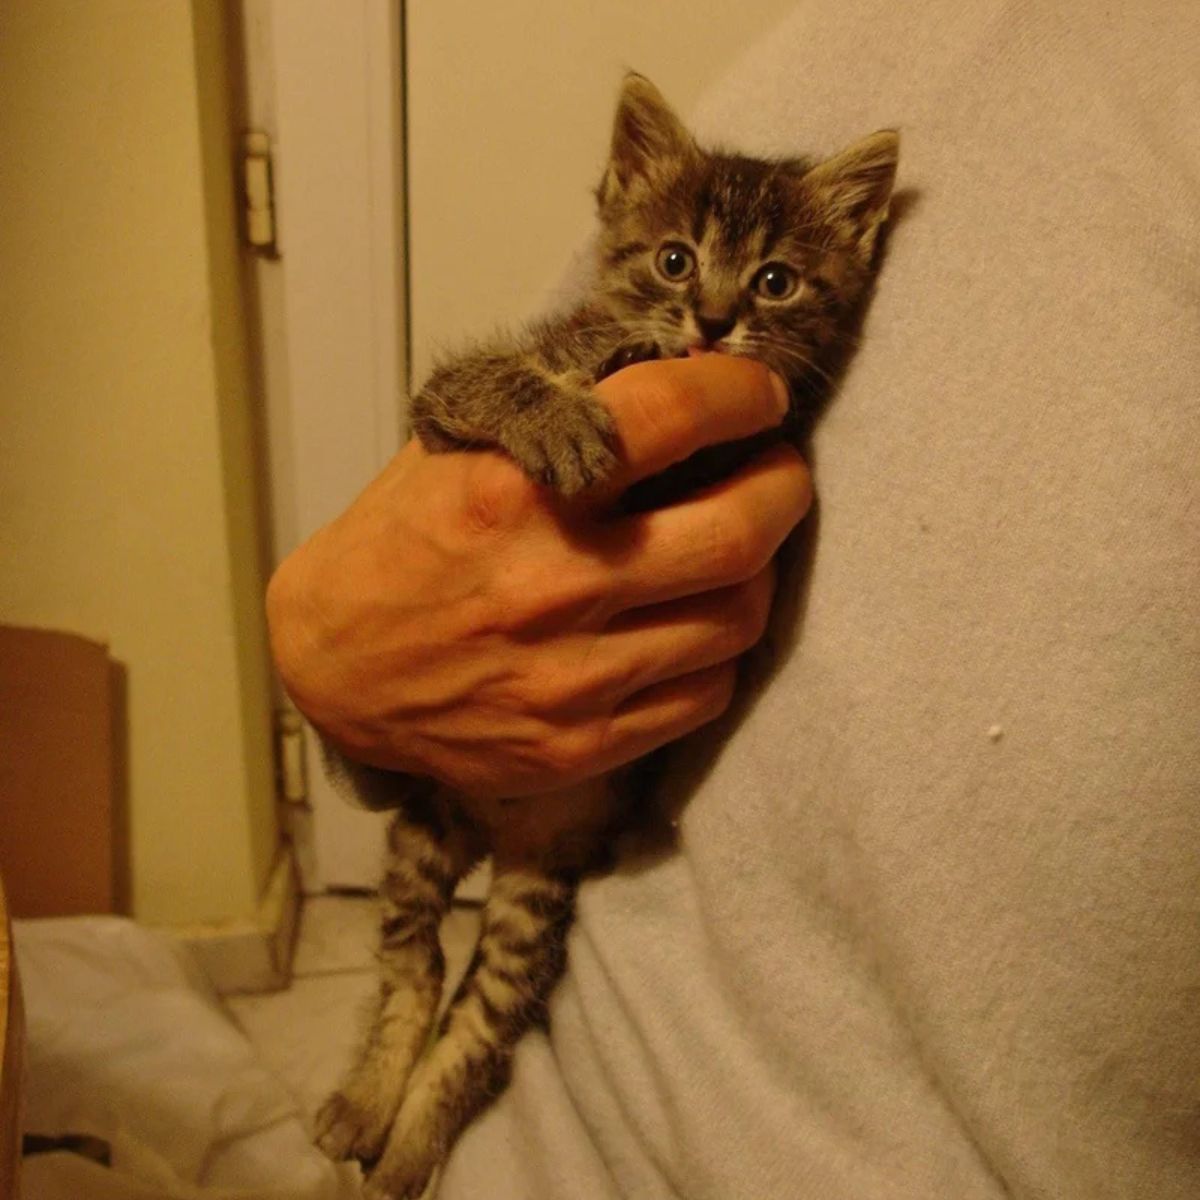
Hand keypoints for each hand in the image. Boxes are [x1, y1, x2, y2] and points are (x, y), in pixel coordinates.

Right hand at [266, 355, 811, 798]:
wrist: (331, 671)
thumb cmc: (395, 546)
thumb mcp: (453, 448)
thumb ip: (556, 410)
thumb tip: (674, 373)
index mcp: (513, 491)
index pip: (672, 415)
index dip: (740, 390)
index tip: (757, 394)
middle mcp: (550, 585)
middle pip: (740, 530)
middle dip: (784, 484)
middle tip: (777, 469)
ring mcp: (570, 678)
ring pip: (738, 617)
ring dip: (757, 569)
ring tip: (735, 546)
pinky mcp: (579, 744)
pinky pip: (706, 693)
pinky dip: (718, 648)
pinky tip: (692, 622)